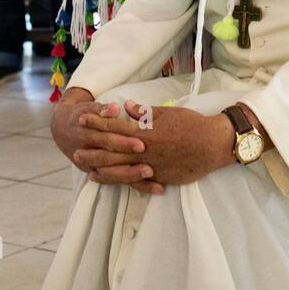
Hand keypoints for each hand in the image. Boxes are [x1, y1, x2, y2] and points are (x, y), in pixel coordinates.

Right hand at [51, 93, 157, 193]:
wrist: (62, 129)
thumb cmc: (84, 116)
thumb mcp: (90, 109)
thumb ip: (103, 109)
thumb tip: (115, 108)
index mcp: (86, 134)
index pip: (106, 139)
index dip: (123, 142)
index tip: (142, 144)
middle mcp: (88, 153)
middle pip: (109, 160)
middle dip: (129, 165)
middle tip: (150, 167)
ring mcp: (92, 166)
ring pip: (112, 175)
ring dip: (133, 177)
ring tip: (152, 177)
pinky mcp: (99, 174)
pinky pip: (119, 182)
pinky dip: (137, 185)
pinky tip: (155, 188)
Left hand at [81, 100, 232, 186]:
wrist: (213, 144)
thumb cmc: (192, 124)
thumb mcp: (168, 113)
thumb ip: (145, 112)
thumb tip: (127, 107)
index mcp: (146, 131)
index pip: (116, 126)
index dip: (97, 122)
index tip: (82, 119)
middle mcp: (145, 150)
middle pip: (114, 151)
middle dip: (93, 150)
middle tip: (75, 151)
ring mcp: (152, 166)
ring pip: (121, 170)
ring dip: (103, 169)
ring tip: (87, 169)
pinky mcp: (160, 177)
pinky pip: (137, 182)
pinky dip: (122, 181)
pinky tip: (113, 182)